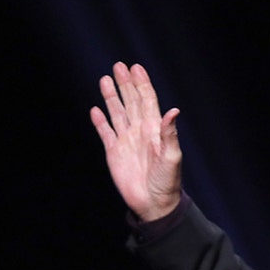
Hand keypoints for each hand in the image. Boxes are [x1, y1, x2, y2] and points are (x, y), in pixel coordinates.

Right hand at [90, 62, 182, 220]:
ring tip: (105, 79)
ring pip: (117, 113)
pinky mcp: (114, 153)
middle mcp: (139, 131)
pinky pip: (106, 133)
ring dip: (112, 97)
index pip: (147, 101)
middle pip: (131, 102)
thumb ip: (170, 133)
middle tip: (119, 66)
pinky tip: (95, 110)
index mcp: (155, 130)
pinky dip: (100, 122)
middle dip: (125, 84)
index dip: (142, 85)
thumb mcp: (172, 157)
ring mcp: (126, 141)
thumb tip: (173, 110)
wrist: (153, 203)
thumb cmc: (167, 181)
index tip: (136, 68)